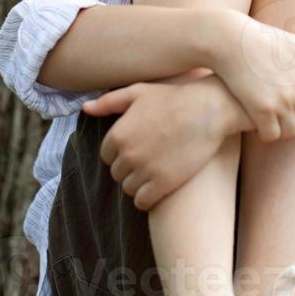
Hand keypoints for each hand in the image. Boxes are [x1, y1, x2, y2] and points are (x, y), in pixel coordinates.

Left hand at [81, 77, 226, 211]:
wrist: (208, 110)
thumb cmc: (174, 97)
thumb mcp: (138, 92)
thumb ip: (109, 102)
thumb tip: (85, 109)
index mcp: (118, 134)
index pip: (107, 156)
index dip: (121, 154)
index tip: (138, 149)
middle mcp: (127, 155)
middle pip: (118, 174)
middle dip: (130, 169)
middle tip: (150, 160)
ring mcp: (145, 170)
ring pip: (129, 189)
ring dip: (139, 184)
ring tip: (155, 173)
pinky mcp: (163, 183)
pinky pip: (142, 202)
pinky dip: (147, 199)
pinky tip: (158, 189)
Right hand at [211, 12, 294, 142]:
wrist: (232, 40)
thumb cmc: (263, 40)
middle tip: (284, 121)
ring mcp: (282, 101)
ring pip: (291, 133)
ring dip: (281, 132)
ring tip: (271, 123)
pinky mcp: (261, 109)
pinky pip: (271, 135)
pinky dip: (265, 134)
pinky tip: (257, 126)